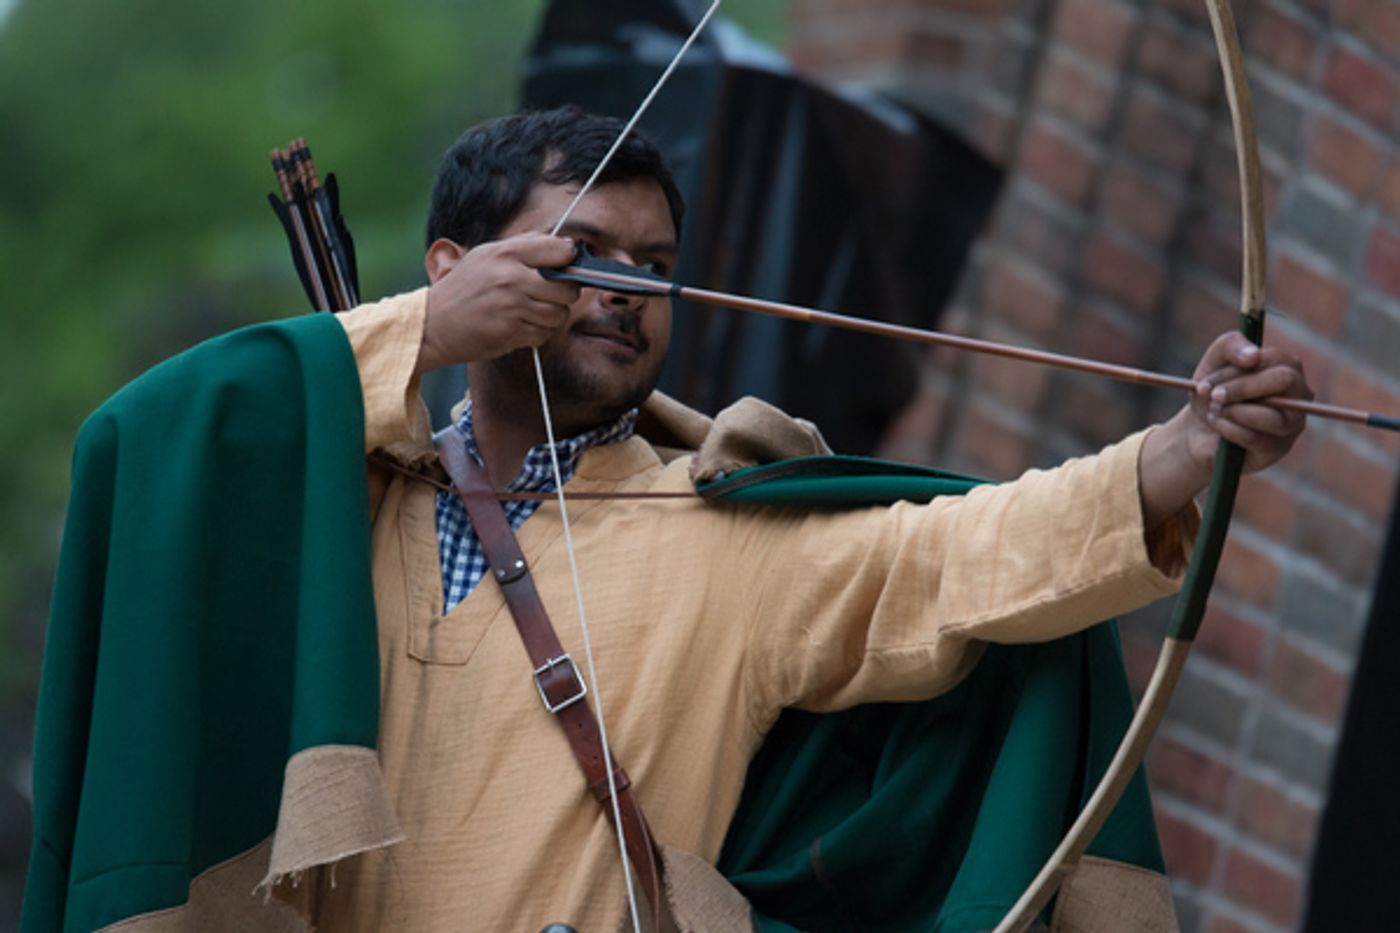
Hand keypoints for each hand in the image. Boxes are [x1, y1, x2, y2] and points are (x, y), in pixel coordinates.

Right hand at [417, 233, 580, 374]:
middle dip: (564, 294)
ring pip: (559, 314)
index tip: (563, 267)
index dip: (568, 260)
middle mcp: (512, 278)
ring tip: (531, 311)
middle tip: (550, 295)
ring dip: (551, 316)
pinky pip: (544, 334)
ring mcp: (513, 307)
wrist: (434, 324)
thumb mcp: (486, 256)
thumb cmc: (463, 289)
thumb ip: (524, 246)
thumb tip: (564, 244)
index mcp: (506, 253)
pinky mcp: (512, 332)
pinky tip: (521, 325)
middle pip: (567, 288)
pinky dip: (538, 332)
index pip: (560, 250)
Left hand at [1139, 332, 1310, 528]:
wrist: (1198, 430)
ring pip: (1273, 416)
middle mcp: (1298, 393)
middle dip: (1242, 389)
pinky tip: (1218, 426)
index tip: (1206, 382)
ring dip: (1234, 412)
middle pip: (1284, 381)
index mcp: (1285, 366)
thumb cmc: (1212, 393)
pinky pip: (1258, 439)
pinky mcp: (1280, 448)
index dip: (1237, 370)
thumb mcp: (1212, 364)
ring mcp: (1293, 422)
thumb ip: (1229, 346)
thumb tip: (1253, 356)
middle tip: (1214, 397)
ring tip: (1215, 412)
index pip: (1273, 359)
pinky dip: (1230, 430)